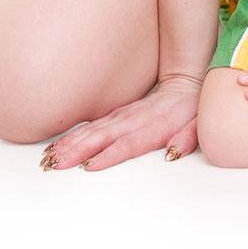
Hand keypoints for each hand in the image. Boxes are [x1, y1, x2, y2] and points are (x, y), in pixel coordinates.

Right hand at [38, 73, 203, 172]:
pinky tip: (58, 146)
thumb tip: (173, 153)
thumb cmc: (192, 110)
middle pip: (102, 136)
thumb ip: (187, 138)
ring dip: (70, 143)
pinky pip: (92, 126)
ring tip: (49, 158)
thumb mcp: (198, 123)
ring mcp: (122, 116)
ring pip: (92, 130)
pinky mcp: (116, 115)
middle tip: (56, 165)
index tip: (89, 166)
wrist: (184, 82)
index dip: (110, 154)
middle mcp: (133, 120)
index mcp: (154, 126)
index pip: (129, 143)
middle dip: (78, 151)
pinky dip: (74, 135)